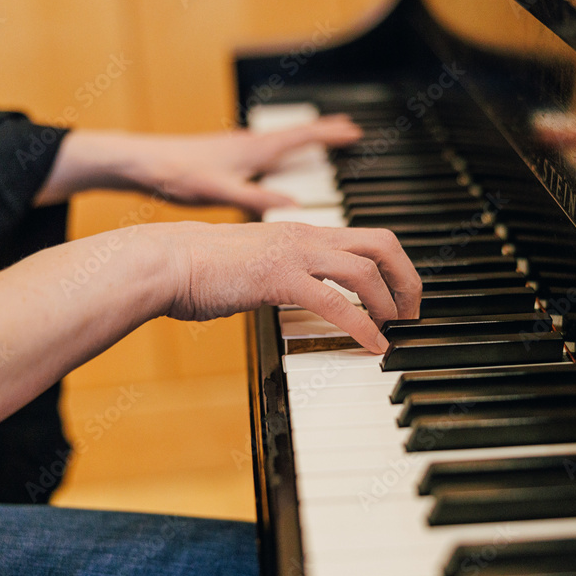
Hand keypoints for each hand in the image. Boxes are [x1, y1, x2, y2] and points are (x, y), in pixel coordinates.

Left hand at [123, 115, 360, 212]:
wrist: (140, 164)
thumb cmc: (176, 175)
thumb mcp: (221, 192)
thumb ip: (257, 199)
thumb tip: (293, 205)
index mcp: (255, 149)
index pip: (302, 136)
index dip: (330, 134)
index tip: (355, 131)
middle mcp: (249, 144)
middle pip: (296, 134)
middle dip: (324, 133)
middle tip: (349, 130)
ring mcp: (236, 149)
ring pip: (280, 142)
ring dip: (303, 142)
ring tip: (320, 143)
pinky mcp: (224, 158)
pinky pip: (264, 153)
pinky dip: (281, 154)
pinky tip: (274, 164)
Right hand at [151, 221, 421, 352]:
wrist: (163, 261)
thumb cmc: (199, 267)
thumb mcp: (254, 263)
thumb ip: (284, 273)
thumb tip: (302, 295)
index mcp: (301, 231)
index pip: (366, 237)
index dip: (394, 265)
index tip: (401, 295)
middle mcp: (305, 235)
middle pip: (381, 243)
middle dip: (407, 277)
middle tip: (412, 310)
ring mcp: (293, 253)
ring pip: (365, 270)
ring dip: (390, 302)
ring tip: (396, 328)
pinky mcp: (279, 278)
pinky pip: (336, 302)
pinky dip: (363, 326)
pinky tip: (374, 345)